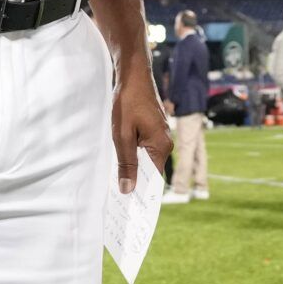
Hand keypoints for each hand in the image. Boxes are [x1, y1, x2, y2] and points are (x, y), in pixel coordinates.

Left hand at [112, 77, 170, 194]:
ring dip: (133, 168)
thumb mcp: (122, 135)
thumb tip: (128, 189)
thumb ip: (127, 163)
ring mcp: (161, 135)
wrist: (133, 75)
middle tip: (118, 198)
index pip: (153, 180)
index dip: (141, 193)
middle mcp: (165, 142)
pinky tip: (122, 161)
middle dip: (135, 182)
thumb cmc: (128, 102)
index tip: (129, 209)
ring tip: (118, 182)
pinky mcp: (154, 128)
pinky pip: (145, 149)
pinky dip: (134, 156)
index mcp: (161, 146)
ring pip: (146, 159)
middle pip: (150, 170)